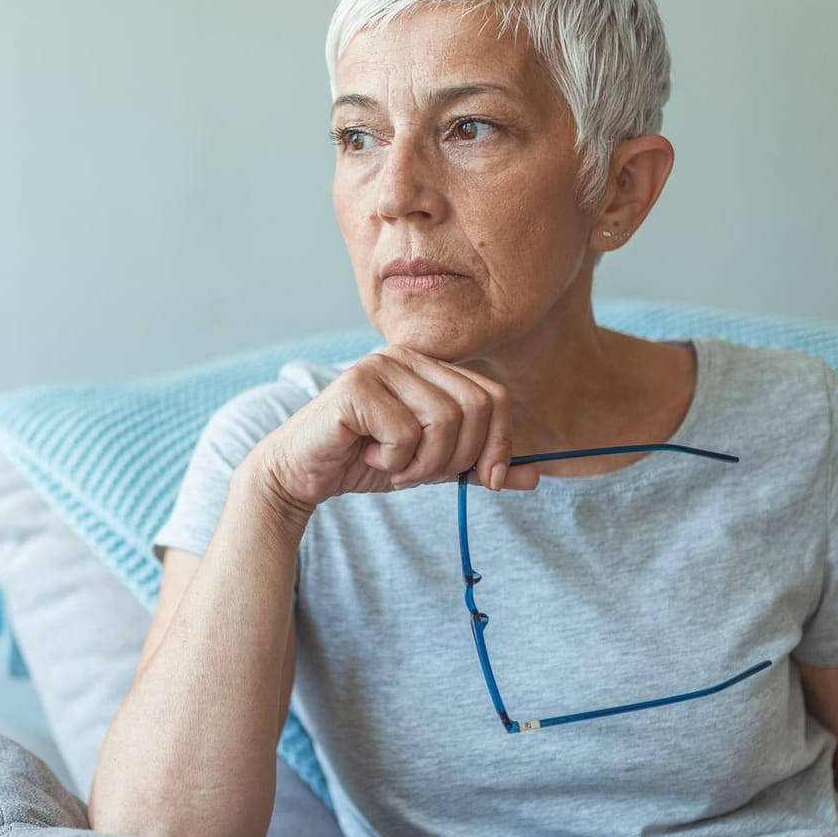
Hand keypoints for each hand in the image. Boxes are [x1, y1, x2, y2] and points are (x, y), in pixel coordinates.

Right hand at [250, 342, 542, 511]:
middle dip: (457, 457)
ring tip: (394, 466)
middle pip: (474, 407)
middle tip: (424, 474)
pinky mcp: (354, 388)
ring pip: (443, 420)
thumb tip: (535, 474)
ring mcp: (379, 366)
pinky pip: (404, 433)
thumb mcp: (432, 464)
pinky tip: (368, 456)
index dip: (499, 443)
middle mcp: (407, 357)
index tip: (486, 480)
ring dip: (423, 463)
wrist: (302, 473)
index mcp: (430, 367)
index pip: (494, 396)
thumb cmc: (365, 461)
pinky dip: (393, 461)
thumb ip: (478, 465)